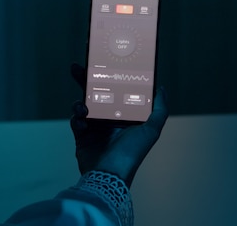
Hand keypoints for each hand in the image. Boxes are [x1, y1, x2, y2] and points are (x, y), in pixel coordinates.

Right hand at [70, 63, 167, 187]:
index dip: (111, 76)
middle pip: (97, 93)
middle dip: (87, 80)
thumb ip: (159, 109)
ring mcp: (95, 127)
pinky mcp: (82, 136)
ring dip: (80, 101)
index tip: (105, 62)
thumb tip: (161, 88)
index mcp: (126, 114)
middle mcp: (111, 118)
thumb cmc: (131, 153)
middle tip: (78, 67)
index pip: (118, 90)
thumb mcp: (151, 130)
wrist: (109, 175)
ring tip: (82, 106)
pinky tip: (81, 121)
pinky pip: (76, 120)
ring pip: (84, 104)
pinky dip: (77, 119)